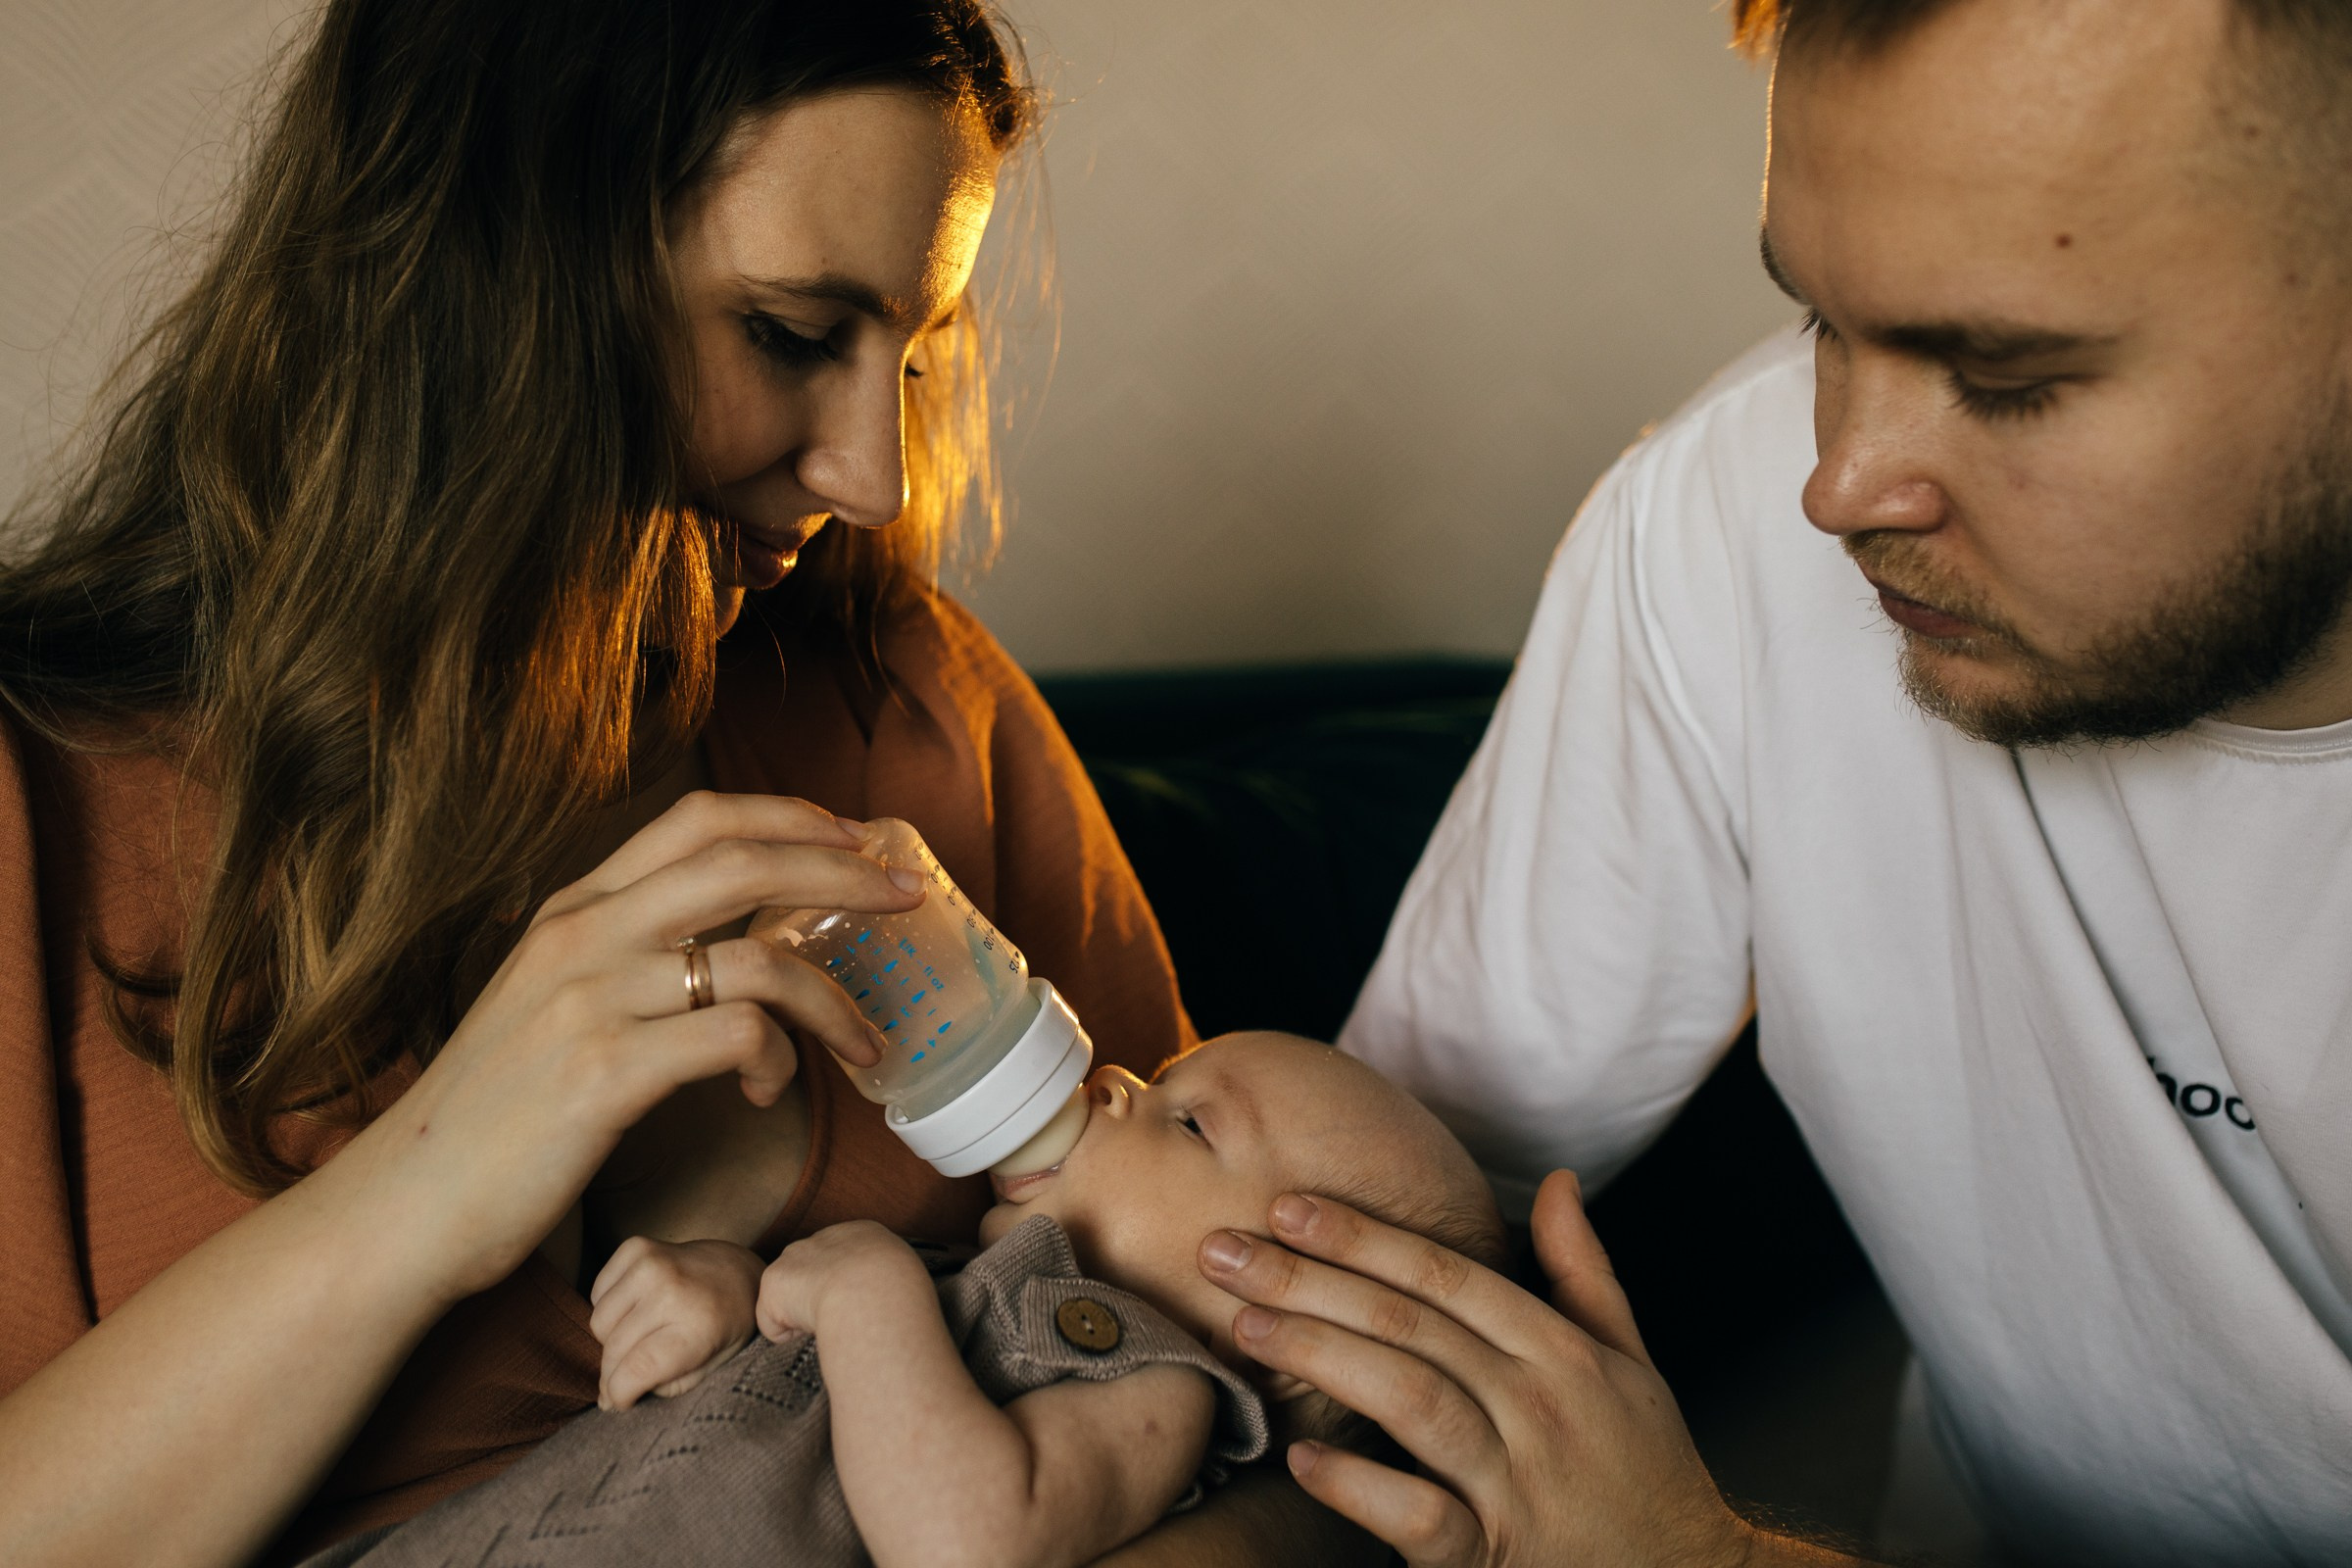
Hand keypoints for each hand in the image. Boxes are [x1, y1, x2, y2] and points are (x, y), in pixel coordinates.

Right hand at [346, 792, 925, 1303]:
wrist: (405, 1206)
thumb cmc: (493, 1117)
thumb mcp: (549, 1003)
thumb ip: (624, 959)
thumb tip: (727, 953)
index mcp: (574, 908)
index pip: (699, 819)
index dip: (791, 816)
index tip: (855, 837)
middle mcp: (583, 935)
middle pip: (743, 861)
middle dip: (844, 873)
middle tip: (907, 896)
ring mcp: (591, 1001)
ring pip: (758, 959)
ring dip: (834, 999)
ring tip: (865, 1044)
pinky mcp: (604, 1075)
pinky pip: (737, 1036)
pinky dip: (779, 1060)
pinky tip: (771, 1091)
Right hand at [588, 1237, 762, 1409]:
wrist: (738, 1271)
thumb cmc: (726, 1327)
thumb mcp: (711, 1368)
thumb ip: (665, 1388)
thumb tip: (611, 1398)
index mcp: (699, 1327)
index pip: (636, 1370)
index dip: (619, 1394)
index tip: (620, 1402)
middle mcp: (672, 1291)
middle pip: (614, 1350)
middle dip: (615, 1372)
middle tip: (631, 1374)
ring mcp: (651, 1264)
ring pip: (599, 1323)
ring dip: (612, 1338)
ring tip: (641, 1335)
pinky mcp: (636, 1247)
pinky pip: (597, 1294)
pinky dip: (610, 1308)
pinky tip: (637, 1308)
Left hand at [756, 1220, 927, 1340]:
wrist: (871, 1292)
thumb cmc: (900, 1295)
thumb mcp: (907, 1277)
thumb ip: (889, 1278)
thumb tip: (886, 1300)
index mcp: (863, 1233)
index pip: (845, 1262)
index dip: (848, 1289)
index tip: (859, 1308)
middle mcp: (824, 1237)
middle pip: (812, 1274)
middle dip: (817, 1298)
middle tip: (840, 1320)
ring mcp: (795, 1257)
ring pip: (790, 1299)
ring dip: (803, 1317)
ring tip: (829, 1325)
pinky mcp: (774, 1282)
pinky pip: (774, 1325)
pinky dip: (788, 1336)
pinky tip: (812, 1330)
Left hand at [1199, 1171, 1754, 1567]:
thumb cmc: (1647, 1470)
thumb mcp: (1628, 1363)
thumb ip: (1584, 1272)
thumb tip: (1556, 1183)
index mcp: (1562, 1352)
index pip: (1448, 1275)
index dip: (1364, 1237)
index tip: (1288, 1206)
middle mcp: (1540, 1405)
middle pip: (1411, 1324)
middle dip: (1310, 1280)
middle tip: (1225, 1252)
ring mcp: (1518, 1483)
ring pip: (1411, 1399)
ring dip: (1322, 1357)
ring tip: (1246, 1328)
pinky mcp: (1498, 1556)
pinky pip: (1422, 1518)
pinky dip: (1362, 1488)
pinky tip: (1304, 1459)